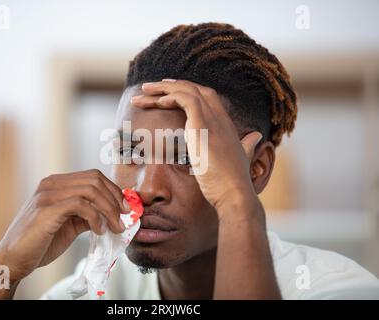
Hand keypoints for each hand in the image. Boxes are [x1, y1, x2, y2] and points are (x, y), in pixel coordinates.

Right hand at [0, 169, 130, 297]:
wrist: (12, 260)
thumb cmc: (40, 243)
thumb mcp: (69, 225)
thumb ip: (87, 215)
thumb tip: (111, 214)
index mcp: (56, 184)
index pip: (93, 176)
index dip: (113, 190)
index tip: (124, 208)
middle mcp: (51, 184)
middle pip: (95, 179)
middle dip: (115, 198)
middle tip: (124, 217)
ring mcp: (47, 195)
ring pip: (90, 190)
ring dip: (109, 209)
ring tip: (114, 227)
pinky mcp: (46, 209)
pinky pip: (80, 204)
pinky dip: (95, 217)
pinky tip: (99, 230)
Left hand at [131, 79, 262, 213]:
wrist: (234, 193)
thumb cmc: (233, 182)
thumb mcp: (242, 158)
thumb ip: (246, 146)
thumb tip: (255, 137)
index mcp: (225, 124)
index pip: (206, 96)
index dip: (187, 90)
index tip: (168, 91)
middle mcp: (219, 117)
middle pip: (193, 89)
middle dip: (170, 85)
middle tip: (150, 87)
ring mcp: (212, 120)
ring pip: (186, 91)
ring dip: (162, 89)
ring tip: (143, 91)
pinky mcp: (202, 126)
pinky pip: (185, 100)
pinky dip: (170, 97)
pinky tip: (157, 102)